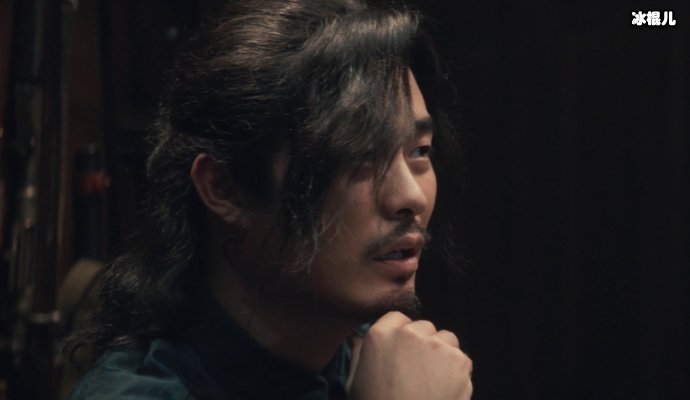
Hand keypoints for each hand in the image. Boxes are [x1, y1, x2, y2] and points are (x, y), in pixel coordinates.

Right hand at [348, 311, 472, 399]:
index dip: (402, 335)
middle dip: (424, 345)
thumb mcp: (354, 382)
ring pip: (446, 339)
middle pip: (424, 327)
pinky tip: (445, 391)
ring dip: (443, 355)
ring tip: (433, 382)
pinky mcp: (458, 360)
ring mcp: (436, 346)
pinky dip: (457, 373)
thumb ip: (358, 352)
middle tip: (418, 372)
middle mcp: (409, 334)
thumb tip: (356, 336)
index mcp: (380, 335)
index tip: (403, 353)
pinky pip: (462, 359)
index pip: (398, 318)